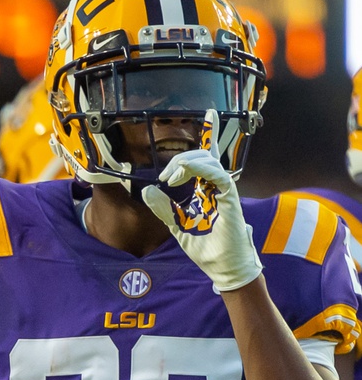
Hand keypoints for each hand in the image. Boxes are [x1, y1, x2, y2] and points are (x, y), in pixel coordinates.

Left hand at [141, 110, 261, 293]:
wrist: (221, 266)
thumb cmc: (204, 247)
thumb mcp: (176, 224)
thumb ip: (163, 208)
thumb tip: (148, 190)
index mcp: (207, 189)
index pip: (207, 157)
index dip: (210, 133)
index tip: (209, 112)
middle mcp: (217, 186)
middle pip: (205, 155)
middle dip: (184, 156)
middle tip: (166, 175)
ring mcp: (225, 191)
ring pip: (210, 162)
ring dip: (187, 162)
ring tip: (170, 177)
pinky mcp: (231, 198)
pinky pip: (218, 175)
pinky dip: (202, 169)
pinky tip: (186, 173)